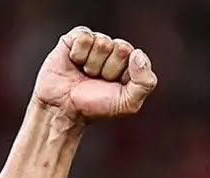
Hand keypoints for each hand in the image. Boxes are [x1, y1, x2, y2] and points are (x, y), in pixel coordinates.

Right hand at [33, 26, 157, 123]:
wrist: (64, 108)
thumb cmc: (96, 106)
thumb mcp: (128, 103)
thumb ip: (145, 83)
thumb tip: (138, 54)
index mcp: (130, 63)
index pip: (136, 58)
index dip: (124, 75)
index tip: (113, 87)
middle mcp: (114, 49)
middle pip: (121, 48)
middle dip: (109, 69)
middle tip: (97, 81)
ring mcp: (95, 41)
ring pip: (102, 43)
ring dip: (92, 65)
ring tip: (85, 74)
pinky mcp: (76, 37)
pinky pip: (84, 37)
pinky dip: (78, 54)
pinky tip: (74, 62)